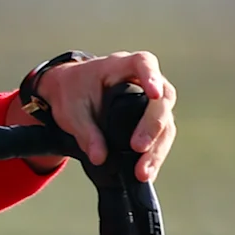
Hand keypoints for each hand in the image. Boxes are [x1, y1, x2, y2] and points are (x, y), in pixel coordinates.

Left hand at [16, 51, 176, 181]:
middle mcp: (143, 80)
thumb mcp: (71, 110)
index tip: (155, 94)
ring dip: (157, 148)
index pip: (144, 63)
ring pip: (166, 122)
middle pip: (162, 99)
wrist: (68, 94)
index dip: (152, 77)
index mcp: (121, 66)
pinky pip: (161, 136)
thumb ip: (85, 131)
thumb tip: (100, 157)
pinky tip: (147, 172)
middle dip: (153, 126)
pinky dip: (155, 154)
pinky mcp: (150, 120)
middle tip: (138, 148)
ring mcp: (151, 101)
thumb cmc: (71, 93)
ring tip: (143, 171)